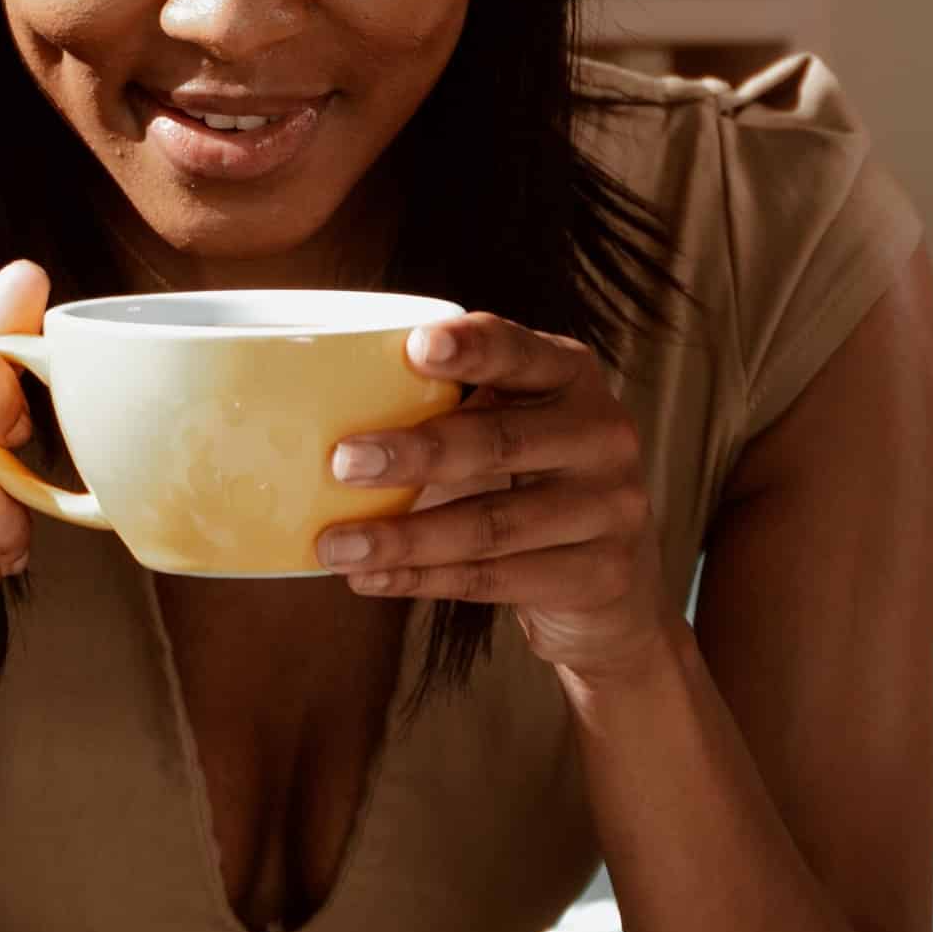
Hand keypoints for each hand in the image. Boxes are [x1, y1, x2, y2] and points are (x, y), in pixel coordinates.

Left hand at [329, 311, 667, 685]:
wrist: (613, 583)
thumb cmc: (531, 483)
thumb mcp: (509, 428)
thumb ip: (450, 408)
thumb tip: (319, 410)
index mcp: (571, 375)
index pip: (520, 352)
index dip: (471, 349)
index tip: (414, 348)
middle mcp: (604, 433)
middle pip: (501, 441)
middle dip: (416, 452)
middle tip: (342, 463)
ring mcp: (611, 507)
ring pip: (492, 524)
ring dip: (404, 537)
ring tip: (335, 545)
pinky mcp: (600, 575)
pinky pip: (496, 579)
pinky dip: (424, 580)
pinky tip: (372, 579)